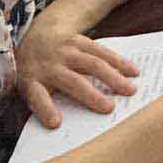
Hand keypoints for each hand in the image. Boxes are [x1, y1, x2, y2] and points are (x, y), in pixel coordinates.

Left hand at [16, 13, 140, 128]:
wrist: (37, 35)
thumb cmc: (36, 71)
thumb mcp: (28, 86)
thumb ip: (43, 102)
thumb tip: (63, 126)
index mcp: (31, 81)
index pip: (37, 97)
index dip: (46, 109)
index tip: (56, 123)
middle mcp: (49, 65)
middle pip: (72, 81)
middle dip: (91, 95)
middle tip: (110, 109)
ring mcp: (66, 51)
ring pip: (93, 64)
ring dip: (113, 78)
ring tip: (130, 90)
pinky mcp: (80, 41)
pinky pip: (102, 52)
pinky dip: (119, 62)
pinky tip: (133, 71)